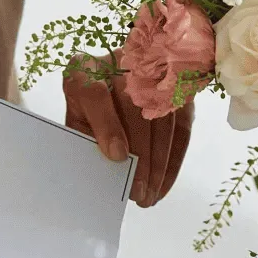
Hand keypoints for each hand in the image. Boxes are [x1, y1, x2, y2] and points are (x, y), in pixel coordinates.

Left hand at [63, 48, 194, 207]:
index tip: (117, 156)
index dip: (107, 125)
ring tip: (151, 193)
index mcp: (83, 71)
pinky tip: (164, 182)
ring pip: (160, 118)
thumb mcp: (78, 119)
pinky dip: (174, 158)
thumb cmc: (90, 107)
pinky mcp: (176, 88)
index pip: (95, 93)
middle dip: (139, 154)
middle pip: (133, 108)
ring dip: (158, 161)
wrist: (113, 77)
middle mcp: (118, 63)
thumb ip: (84, 138)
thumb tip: (103, 171)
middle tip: (138, 190)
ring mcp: (152, 72)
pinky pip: (180, 125)